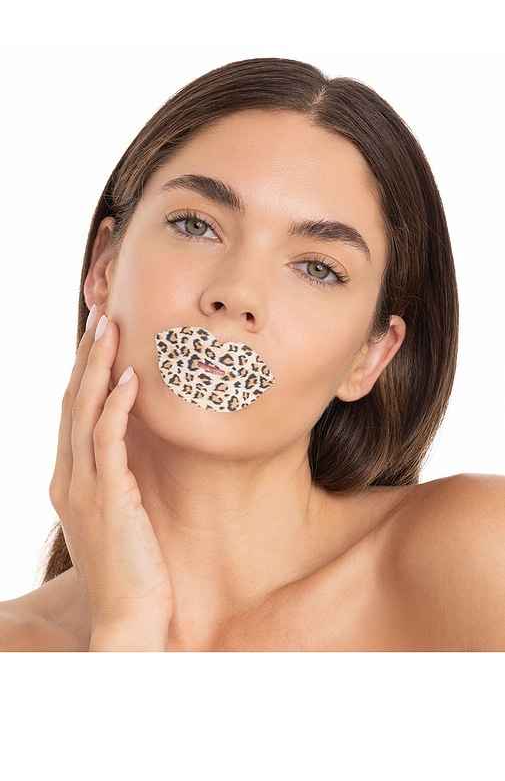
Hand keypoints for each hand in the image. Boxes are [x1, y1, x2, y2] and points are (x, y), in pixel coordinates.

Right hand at [49, 304, 172, 644]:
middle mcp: (68, 478)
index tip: (99, 338)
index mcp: (69, 480)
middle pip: (73, 402)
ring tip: (111, 328)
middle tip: (102, 316)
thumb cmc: (131, 569)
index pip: (73, 413)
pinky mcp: (107, 497)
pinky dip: (116, 406)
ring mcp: (83, 487)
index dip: (85, 372)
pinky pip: (107, 441)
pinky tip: (130, 379)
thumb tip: (130, 451)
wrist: (128, 618)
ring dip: (98, 366)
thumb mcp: (118, 516)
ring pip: (85, 412)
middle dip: (87, 356)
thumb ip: (116, 480)